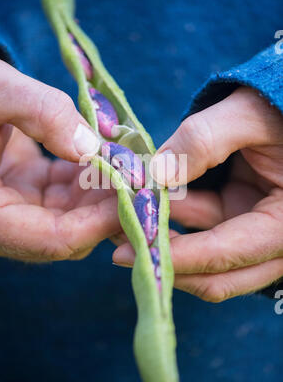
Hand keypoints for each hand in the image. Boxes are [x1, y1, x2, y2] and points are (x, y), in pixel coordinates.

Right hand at [0, 51, 119, 261]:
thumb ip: (41, 112)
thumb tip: (93, 146)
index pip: (53, 239)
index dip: (100, 222)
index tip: (137, 193)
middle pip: (68, 234)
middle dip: (109, 208)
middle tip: (146, 178)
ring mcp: (10, 208)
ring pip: (70, 217)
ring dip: (103, 193)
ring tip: (133, 163)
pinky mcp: (21, 192)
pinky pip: (64, 197)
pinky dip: (89, 180)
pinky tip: (109, 157)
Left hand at [113, 87, 282, 300]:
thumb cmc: (281, 107)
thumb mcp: (248, 116)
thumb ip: (204, 140)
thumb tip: (155, 174)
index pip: (225, 255)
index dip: (175, 258)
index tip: (127, 253)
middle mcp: (272, 239)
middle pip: (214, 274)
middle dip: (163, 259)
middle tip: (115, 241)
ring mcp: (253, 229)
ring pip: (202, 252)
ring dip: (161, 234)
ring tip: (117, 212)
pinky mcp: (237, 214)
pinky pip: (201, 224)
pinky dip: (172, 214)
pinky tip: (142, 198)